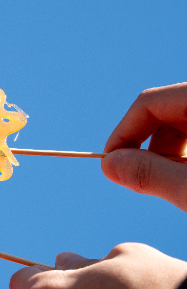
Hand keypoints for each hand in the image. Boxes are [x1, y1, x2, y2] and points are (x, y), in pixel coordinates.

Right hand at [102, 82, 186, 211]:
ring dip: (171, 155)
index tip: (111, 165)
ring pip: (182, 124)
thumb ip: (151, 173)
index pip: (150, 102)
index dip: (123, 134)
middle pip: (166, 112)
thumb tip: (109, 165)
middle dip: (151, 149)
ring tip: (180, 186)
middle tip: (151, 182)